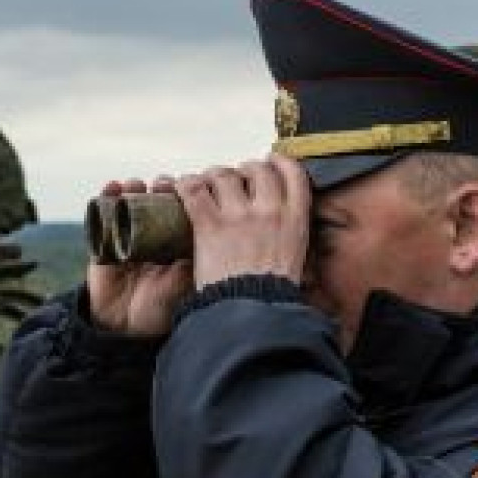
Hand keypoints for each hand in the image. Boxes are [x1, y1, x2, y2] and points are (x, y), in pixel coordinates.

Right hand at [88, 178, 194, 337]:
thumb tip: (213, 241)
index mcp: (171, 244)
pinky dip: (106, 198)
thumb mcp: (181, 286)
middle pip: (155, 202)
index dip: (182, 196)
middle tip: (162, 184)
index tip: (187, 186)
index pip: (178, 212)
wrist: (123, 329)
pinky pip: (102, 215)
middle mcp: (150, 237)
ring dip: (133, 190)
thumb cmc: (157, 310)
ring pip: (130, 204)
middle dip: (159, 188)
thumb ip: (193, 266)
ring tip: (135, 185)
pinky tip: (112, 188)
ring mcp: (125, 237)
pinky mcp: (102, 242)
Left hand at [180, 153, 311, 289]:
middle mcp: (270, 211)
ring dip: (212, 176)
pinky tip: (181, 189)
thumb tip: (284, 228)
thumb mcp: (295, 262)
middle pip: (256, 169)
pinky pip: (195, 191)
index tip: (269, 161)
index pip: (293, 173)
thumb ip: (290, 237)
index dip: (278, 162)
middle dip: (243, 170)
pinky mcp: (210, 225)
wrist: (251, 315)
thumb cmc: (271, 297)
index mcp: (295, 220)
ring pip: (224, 175)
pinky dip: (186, 185)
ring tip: (205, 185)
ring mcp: (239, 216)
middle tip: (232, 180)